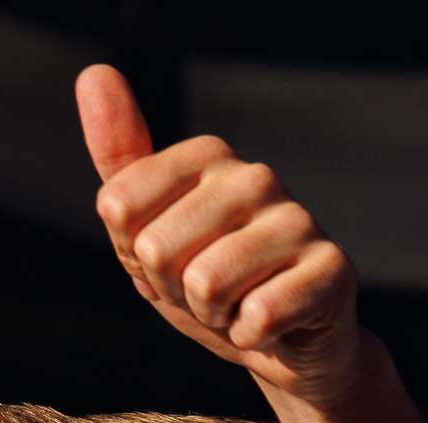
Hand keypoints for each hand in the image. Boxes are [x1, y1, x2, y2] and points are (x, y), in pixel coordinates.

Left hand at [76, 64, 363, 409]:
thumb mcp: (147, 230)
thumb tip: (95, 72)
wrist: (281, 346)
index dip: (135, 256)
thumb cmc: (211, 286)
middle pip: (155, 249)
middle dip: (173, 292)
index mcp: (207, 157)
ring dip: (214, 317)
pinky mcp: (333, 267)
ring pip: (205, 284)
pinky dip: (252, 337)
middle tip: (210, 295)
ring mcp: (298, 219)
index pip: (118, 208)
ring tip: (240, 306)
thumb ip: (119, 161)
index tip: (172, 261)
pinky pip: (259, 315)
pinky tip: (272, 326)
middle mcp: (255, 176)